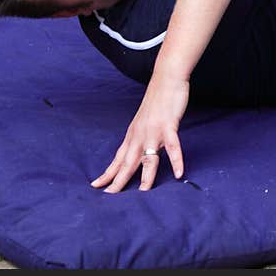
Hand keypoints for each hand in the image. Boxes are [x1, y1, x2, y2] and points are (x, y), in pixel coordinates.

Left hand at [91, 73, 189, 192]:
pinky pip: (173, 147)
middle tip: (109, 198)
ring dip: (146, 177)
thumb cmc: (157, 99)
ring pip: (148, 159)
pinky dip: (176, 161)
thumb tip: (138, 149)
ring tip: (143, 194)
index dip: (107, 173)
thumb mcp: (143, 120)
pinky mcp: (169, 126)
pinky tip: (179, 174)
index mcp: (133, 134)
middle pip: (127, 163)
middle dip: (118, 181)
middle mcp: (140, 135)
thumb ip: (140, 135)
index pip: (117, 158)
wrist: (166, 77)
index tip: (96, 186)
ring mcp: (154, 132)